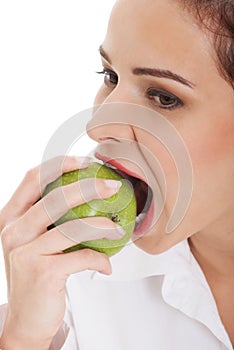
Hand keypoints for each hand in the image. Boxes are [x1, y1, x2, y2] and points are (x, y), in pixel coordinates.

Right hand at [0, 156, 122, 348]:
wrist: (26, 317)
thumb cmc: (36, 272)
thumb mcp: (35, 240)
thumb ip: (50, 218)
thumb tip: (87, 193)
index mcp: (11, 216)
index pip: (33, 178)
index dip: (60, 165)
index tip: (85, 162)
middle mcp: (14, 231)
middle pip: (55, 197)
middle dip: (89, 187)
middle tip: (112, 186)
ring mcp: (25, 252)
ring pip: (72, 227)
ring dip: (102, 225)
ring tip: (117, 228)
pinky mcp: (42, 272)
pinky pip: (82, 257)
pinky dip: (99, 258)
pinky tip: (105, 264)